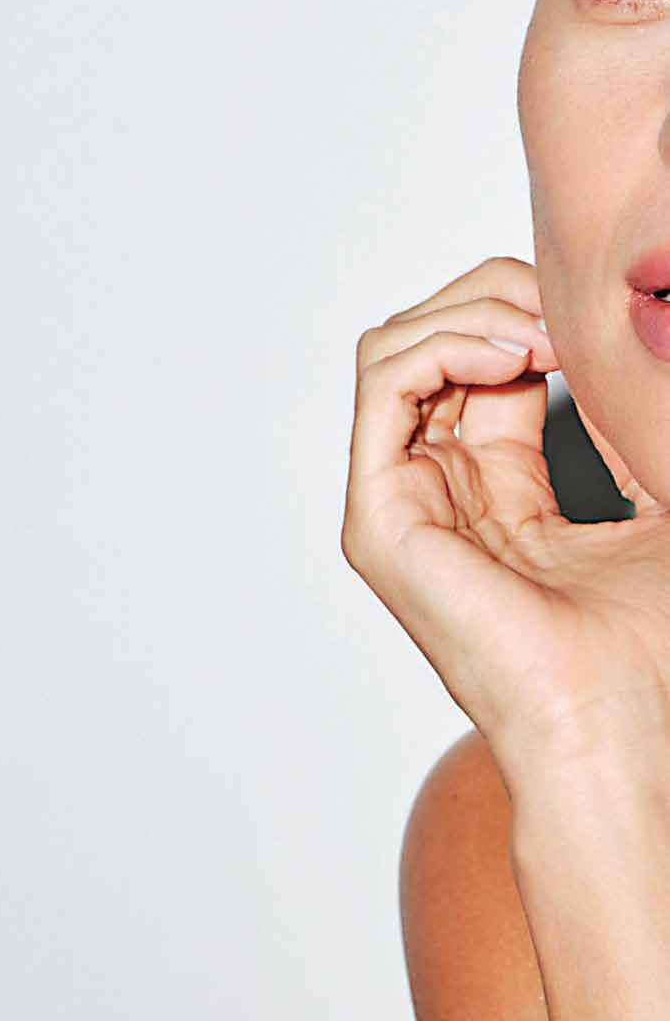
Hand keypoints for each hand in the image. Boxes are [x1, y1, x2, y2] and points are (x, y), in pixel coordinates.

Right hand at [340, 254, 669, 770]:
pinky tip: (512, 355)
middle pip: (429, 341)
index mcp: (493, 493)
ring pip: (394, 348)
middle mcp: (436, 493)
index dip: (532, 314)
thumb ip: (620, 422)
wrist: (619, 725)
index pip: (483, 363)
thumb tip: (616, 338)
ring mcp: (399, 505)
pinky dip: (444, 343)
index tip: (594, 320)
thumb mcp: (656, 495)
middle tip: (565, 312)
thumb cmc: (645, 648)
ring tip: (540, 333)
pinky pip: (383, 385)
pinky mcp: (378, 518)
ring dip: (470, 312)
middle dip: (496, 295)